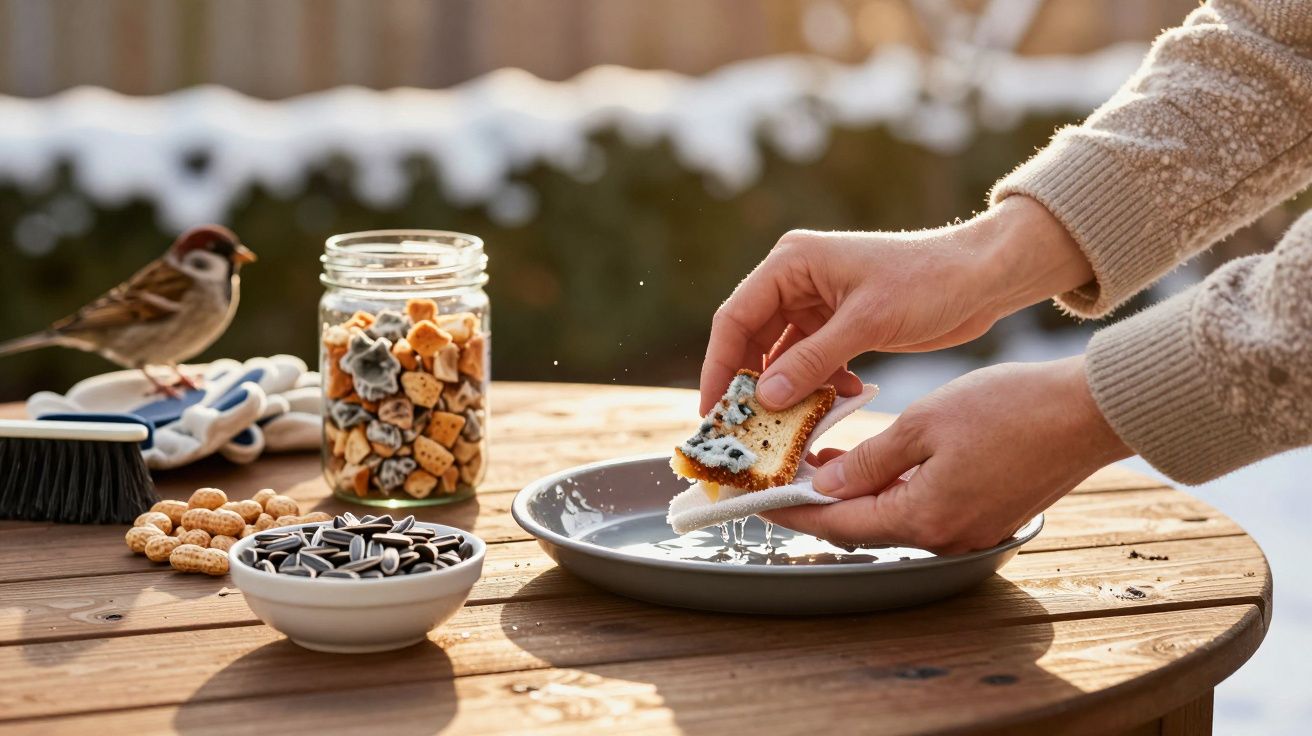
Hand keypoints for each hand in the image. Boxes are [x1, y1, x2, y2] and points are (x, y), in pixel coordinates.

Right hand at [700, 195, 1091, 413]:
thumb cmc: (929, 282)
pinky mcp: (838, 325)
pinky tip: (843, 398)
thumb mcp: (868, 322)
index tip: (713, 411)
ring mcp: (816, 304)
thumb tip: (765, 399)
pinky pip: (810, 363)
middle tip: (748, 430)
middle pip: (751, 341)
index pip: (735, 318)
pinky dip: (819, 386)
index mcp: (792, 263)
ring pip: (781, 358)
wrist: (983, 277)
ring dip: (789, 391)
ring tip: (797, 422)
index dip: (719, 366)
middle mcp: (795, 280)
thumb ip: (813, 361)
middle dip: (751, 386)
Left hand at [762, 356, 1131, 553]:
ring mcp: (969, 532)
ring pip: (892, 518)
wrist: (1088, 412)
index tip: (758, 500)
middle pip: (863, 527)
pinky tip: (874, 463)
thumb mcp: (924, 423)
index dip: (794, 511)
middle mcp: (945, 537)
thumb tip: (827, 484)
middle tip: (782, 476)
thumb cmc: (1011, 408)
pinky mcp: (985, 517)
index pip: (839, 524)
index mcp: (924, 517)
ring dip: (855, 493)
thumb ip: (869, 460)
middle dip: (820, 502)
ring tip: (820, 460)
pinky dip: (891, 490)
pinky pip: (922, 510)